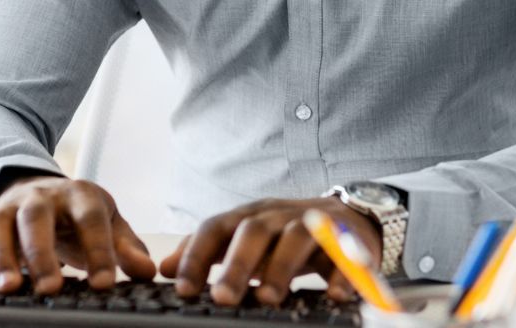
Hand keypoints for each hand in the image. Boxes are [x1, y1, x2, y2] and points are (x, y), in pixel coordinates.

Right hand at [0, 176, 155, 295]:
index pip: (90, 218)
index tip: (105, 283)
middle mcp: (38, 197)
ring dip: (1, 257)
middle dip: (42, 253)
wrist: (42, 191)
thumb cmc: (79, 216)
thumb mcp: (108, 224)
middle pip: (37, 218)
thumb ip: (125, 247)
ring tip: (8, 289)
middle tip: (51, 288)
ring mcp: (5, 209)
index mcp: (78, 194)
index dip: (98, 249)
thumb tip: (146, 271)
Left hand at [158, 198, 375, 306]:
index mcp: (249, 215)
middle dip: (237, 265)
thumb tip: (166, 268)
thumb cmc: (285, 234)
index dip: (197, 255)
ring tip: (268, 299)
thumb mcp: (244, 237)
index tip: (183, 288)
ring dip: (281, 268)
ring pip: (297, 238)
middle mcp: (278, 214)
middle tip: (223, 299)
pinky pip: (345, 253)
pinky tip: (332, 296)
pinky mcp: (348, 238)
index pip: (216, 227)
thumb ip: (208, 251)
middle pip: (254, 231)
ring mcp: (314, 223)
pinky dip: (340, 274)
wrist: (348, 216)